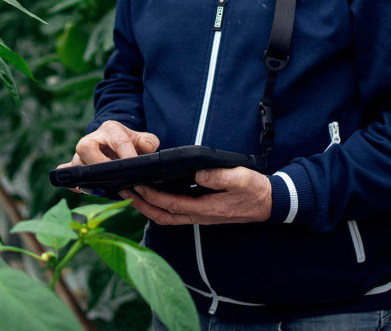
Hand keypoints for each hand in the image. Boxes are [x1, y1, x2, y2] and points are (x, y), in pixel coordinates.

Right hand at [55, 121, 159, 190]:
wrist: (112, 142)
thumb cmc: (128, 142)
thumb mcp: (141, 138)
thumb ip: (149, 141)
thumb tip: (149, 148)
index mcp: (111, 129)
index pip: (119, 141)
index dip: (128, 155)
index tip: (135, 167)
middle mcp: (91, 139)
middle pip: (86, 148)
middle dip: (99, 163)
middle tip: (113, 176)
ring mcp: (80, 153)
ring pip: (76, 162)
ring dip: (87, 176)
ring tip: (101, 187)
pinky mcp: (74, 165)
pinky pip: (66, 171)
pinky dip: (71, 181)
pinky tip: (81, 188)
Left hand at [122, 166, 271, 224]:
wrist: (268, 203)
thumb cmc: (254, 190)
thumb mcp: (240, 179)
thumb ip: (217, 177)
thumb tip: (196, 173)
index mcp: (205, 208)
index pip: (170, 204)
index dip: (151, 196)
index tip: (136, 184)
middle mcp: (198, 215)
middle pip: (161, 215)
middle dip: (140, 204)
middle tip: (123, 190)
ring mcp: (199, 215)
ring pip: (166, 216)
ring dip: (147, 207)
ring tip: (132, 193)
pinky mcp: (201, 211)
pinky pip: (174, 212)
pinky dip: (159, 206)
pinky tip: (154, 195)